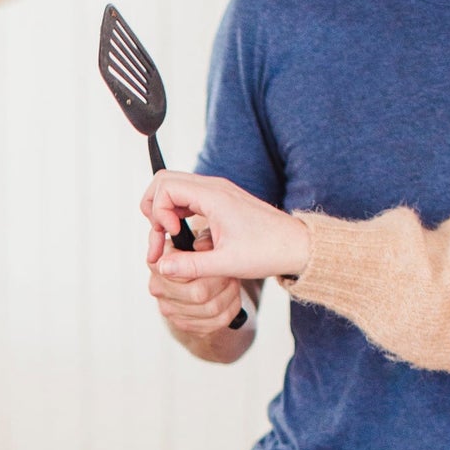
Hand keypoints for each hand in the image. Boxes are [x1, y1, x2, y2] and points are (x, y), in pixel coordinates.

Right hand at [142, 170, 310, 280]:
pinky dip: (177, 214)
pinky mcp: (220, 201)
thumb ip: (189, 266)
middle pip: (165, 181)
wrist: (296, 246)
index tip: (173, 236)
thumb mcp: (226, 264)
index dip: (159, 212)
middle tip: (160, 237)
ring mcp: (217, 192)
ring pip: (174, 189)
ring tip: (169, 240)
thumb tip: (161, 267)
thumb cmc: (269, 250)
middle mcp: (214, 188)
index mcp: (214, 196)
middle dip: (153, 208)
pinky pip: (188, 198)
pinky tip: (183, 237)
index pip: (165, 187)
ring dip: (164, 212)